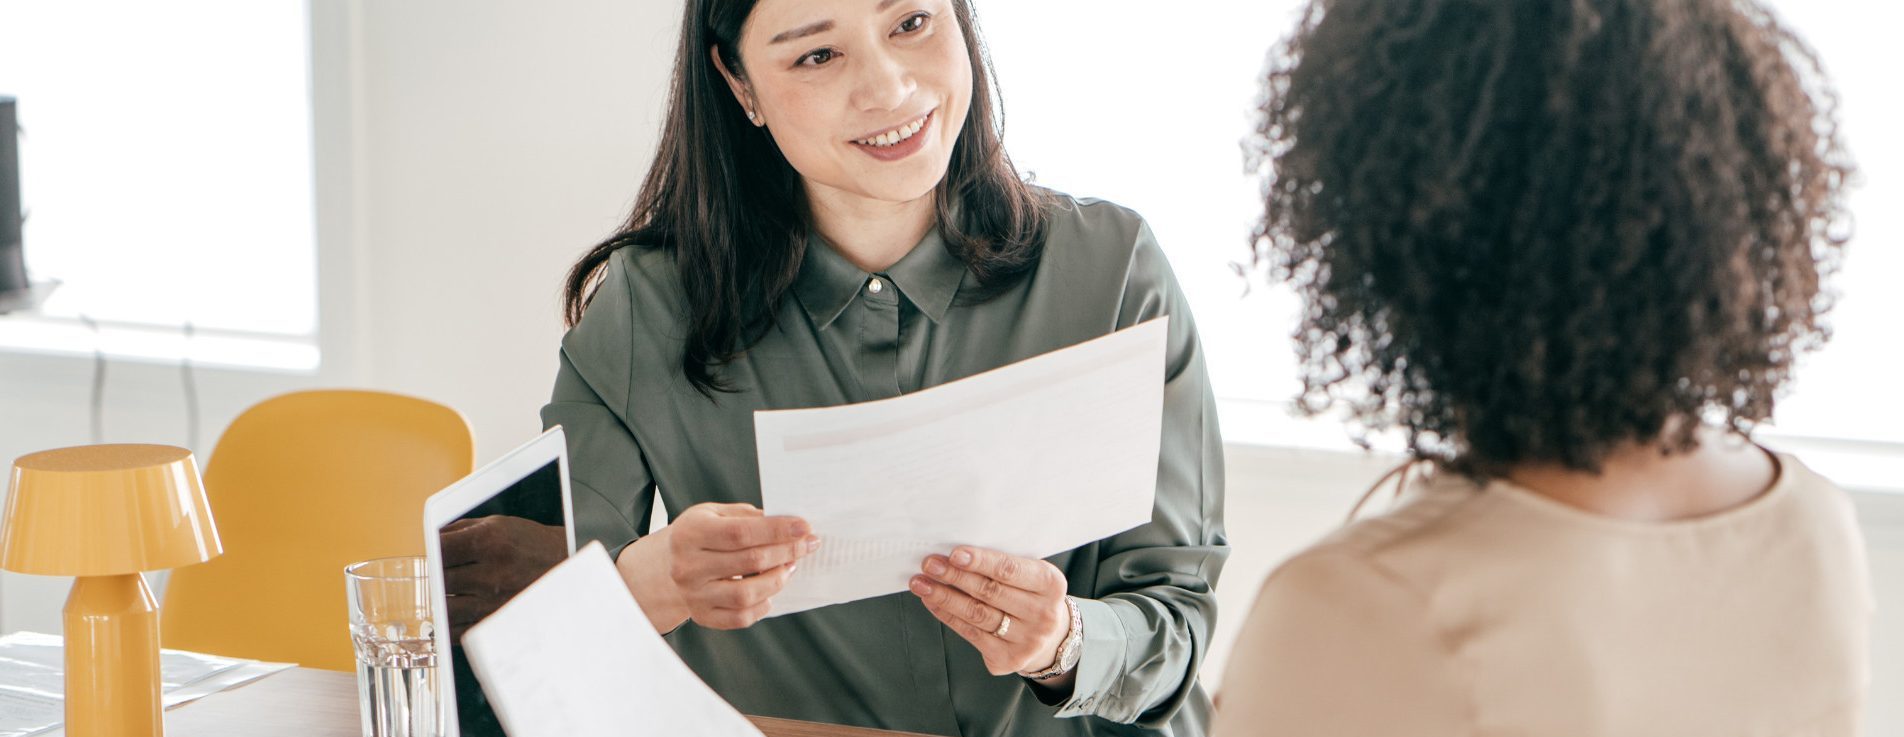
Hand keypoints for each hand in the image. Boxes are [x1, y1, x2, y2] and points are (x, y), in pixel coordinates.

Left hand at [441, 515, 568, 641]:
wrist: (568, 569)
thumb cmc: (533, 545)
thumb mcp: (499, 525)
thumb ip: (460, 530)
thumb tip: (429, 541)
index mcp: (490, 541)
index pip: (440, 548)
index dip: (430, 552)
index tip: (431, 554)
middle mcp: (492, 572)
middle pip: (440, 579)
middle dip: (436, 577)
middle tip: (441, 574)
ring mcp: (495, 602)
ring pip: (445, 609)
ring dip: (441, 603)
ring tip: (448, 595)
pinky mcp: (498, 624)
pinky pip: (458, 632)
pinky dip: (450, 625)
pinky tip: (455, 614)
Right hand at [661, 503, 817, 629]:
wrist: (666, 565)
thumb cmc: (699, 535)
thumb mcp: (714, 513)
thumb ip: (748, 516)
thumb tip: (788, 526)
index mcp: (690, 534)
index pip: (741, 533)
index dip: (777, 530)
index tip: (804, 527)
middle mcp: (687, 567)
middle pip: (749, 561)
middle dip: (786, 551)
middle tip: (807, 544)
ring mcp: (693, 595)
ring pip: (747, 594)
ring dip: (777, 579)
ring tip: (789, 566)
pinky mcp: (702, 616)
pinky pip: (741, 617)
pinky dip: (763, 605)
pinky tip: (771, 590)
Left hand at [910, 546, 1071, 678]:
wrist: (1052, 637)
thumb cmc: (1033, 595)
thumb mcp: (1032, 575)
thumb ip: (1004, 564)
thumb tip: (957, 554)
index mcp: (1051, 585)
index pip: (1010, 570)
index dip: (981, 562)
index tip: (955, 554)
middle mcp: (1043, 615)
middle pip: (990, 592)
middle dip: (955, 576)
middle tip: (930, 564)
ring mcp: (1026, 640)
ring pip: (977, 614)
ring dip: (944, 597)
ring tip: (922, 583)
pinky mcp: (1007, 659)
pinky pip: (970, 633)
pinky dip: (948, 615)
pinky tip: (932, 602)